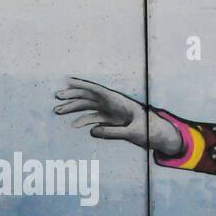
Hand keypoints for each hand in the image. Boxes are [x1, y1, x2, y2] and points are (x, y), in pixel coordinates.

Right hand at [54, 77, 182, 155]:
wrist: (158, 135)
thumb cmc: (149, 131)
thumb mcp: (133, 133)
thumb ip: (114, 133)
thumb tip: (92, 131)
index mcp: (120, 101)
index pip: (98, 90)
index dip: (83, 85)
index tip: (69, 81)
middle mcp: (113, 103)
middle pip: (89, 96)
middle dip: (73, 96)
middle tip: (57, 97)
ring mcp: (110, 111)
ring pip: (88, 106)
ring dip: (73, 108)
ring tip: (58, 111)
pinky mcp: (110, 120)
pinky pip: (93, 118)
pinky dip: (83, 121)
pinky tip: (74, 125)